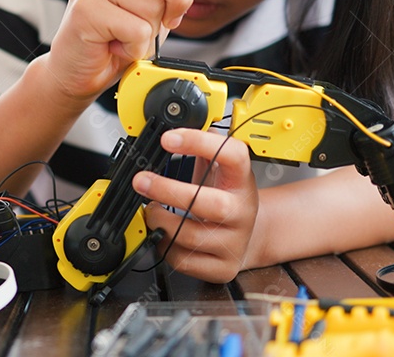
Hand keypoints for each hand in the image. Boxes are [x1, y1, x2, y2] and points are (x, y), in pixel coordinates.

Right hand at [43, 0, 224, 102]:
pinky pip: (135, 28)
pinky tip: (115, 47)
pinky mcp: (83, 7)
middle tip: (164, 22)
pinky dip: (134, 48)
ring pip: (152, 5)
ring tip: (125, 37)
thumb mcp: (158, 4)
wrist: (82, 72)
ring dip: (149, 34)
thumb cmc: (117, 36)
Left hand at [133, 128, 258, 282]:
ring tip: (151, 210)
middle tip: (141, 181)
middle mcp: (243, 210)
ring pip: (190, 236)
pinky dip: (165, 247)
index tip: (167, 138)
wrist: (252, 235)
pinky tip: (163, 235)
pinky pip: (185, 261)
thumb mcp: (219, 169)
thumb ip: (200, 148)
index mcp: (242, 179)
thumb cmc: (226, 196)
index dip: (198, 143)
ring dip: (160, 222)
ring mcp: (236, 241)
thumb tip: (171, 126)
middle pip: (207, 203)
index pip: (231, 154)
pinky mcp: (224, 268)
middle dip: (167, 191)